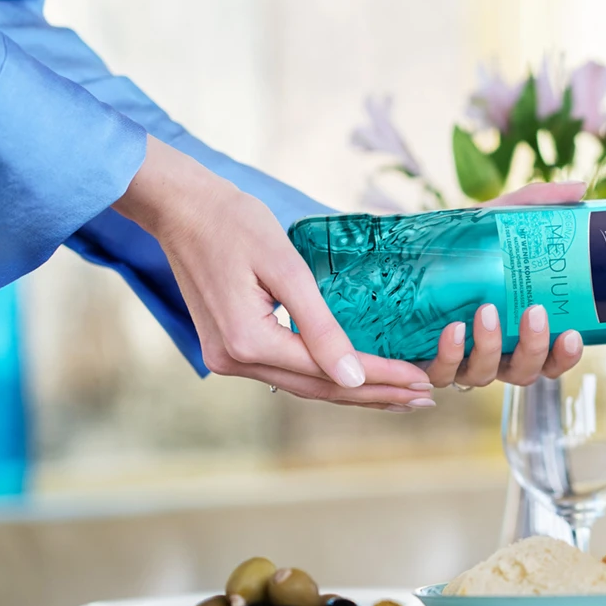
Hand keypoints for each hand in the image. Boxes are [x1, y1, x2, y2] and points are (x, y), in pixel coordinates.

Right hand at [116, 137, 435, 407]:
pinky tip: (357, 380)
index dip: (381, 378)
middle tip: (425, 398)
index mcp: (248, 342)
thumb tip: (353, 378)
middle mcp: (234, 361)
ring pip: (304, 386)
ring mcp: (228, 359)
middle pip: (319, 389)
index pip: (331, 371)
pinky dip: (326, 378)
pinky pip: (288, 372)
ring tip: (401, 396)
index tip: (423, 381)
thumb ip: (319, 326)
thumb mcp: (286, 268)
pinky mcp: (229, 349)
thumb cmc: (233, 223)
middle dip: (376, 394)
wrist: (180, 207)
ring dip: (354, 392)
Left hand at [419, 180, 587, 389]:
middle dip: (533, 348)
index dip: (566, 355)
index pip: (552, 359)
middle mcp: (494, 354)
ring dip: (489, 347)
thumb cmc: (460, 245)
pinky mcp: (426, 363)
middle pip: (524, 372)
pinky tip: (453, 328)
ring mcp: (460, 362)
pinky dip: (449, 355)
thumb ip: (537, 205)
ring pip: (484, 375)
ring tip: (487, 311)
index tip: (572, 334)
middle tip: (534, 313)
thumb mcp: (499, 222)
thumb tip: (578, 188)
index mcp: (518, 333)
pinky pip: (440, 373)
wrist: (400, 252)